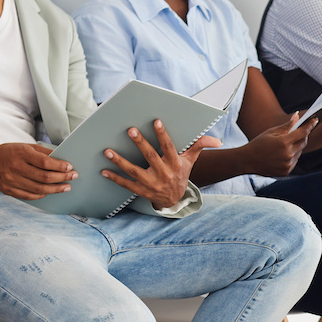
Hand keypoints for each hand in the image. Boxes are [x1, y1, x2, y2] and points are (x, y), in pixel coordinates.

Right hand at [0, 141, 76, 199]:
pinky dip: (42, 194)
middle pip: (44, 177)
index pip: (45, 162)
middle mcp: (16, 167)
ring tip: (66, 187)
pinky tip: (50, 191)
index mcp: (21, 154)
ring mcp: (12, 180)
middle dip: (62, 178)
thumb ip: (43, 153)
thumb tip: (62, 159)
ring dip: (55, 189)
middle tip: (73, 177)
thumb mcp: (26, 146)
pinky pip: (29, 196)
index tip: (70, 167)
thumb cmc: (11, 152)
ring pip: (39, 189)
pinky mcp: (9, 190)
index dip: (60, 166)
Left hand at [102, 120, 219, 209]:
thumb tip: (217, 140)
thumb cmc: (180, 175)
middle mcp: (163, 174)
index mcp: (175, 165)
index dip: (162, 135)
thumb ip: (199, 147)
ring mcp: (151, 184)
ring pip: (135, 171)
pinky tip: (104, 170)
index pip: (169, 148)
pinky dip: (115, 178)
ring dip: (121, 162)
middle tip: (130, 130)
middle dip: (140, 144)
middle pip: (150, 157)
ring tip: (108, 151)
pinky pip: (126, 185)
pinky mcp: (141, 192)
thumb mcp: (190, 161)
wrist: (174, 200)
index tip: (155, 121)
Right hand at [245, 113, 317, 176]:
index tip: (315, 120)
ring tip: (285, 145)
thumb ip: (287, 125)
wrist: (247, 161)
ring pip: (299, 152)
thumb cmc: (259, 143)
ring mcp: (287, 164)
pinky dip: (292, 156)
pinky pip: (295, 161)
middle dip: (303, 136)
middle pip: (303, 142)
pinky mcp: (286, 171)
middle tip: (300, 132)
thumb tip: (298, 116)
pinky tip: (282, 154)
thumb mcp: (271, 132)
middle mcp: (287, 154)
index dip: (310, 125)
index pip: (303, 132)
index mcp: (283, 142)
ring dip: (296, 146)